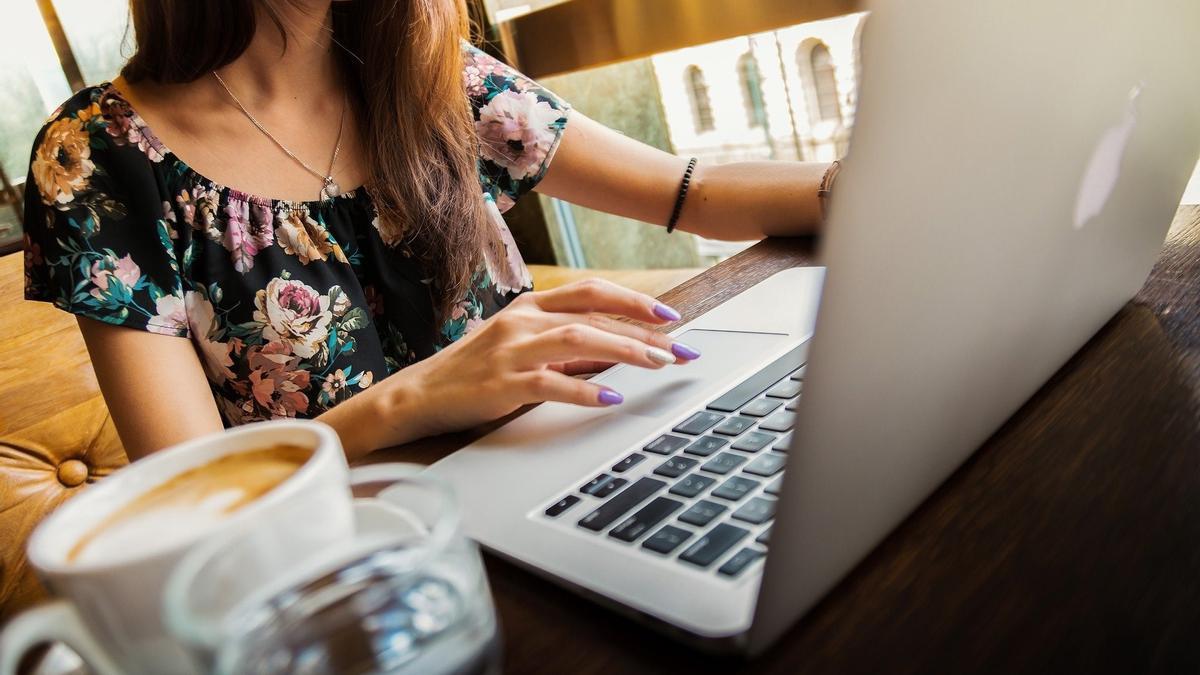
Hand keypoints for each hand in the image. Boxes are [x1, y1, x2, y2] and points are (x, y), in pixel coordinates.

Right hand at [333, 279, 701, 453]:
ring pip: (579, 339)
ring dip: (625, 351)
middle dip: (644, 331)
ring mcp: (511, 350)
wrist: (418, 395)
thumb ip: (565, 345)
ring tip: (659, 365)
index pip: (591, 292)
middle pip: (593, 314)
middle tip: (681, 349)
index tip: (671, 317)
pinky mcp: (502, 384)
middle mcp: (522, 321)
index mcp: (529, 306)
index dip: (634, 301)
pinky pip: (551, 382)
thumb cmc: (474, 372)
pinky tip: (610, 397)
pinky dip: (585, 389)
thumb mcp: (520, 347)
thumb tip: (618, 350)